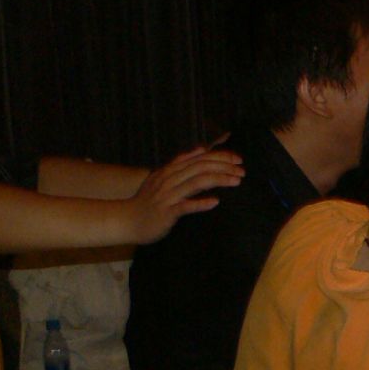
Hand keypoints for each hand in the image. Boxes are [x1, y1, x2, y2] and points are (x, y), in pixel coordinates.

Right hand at [125, 144, 244, 242]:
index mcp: (170, 170)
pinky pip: (185, 206)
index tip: (238, 159)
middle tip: (242, 171)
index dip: (220, 157)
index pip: (199, 158)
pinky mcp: (166, 212)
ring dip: (219, 180)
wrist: (125, 220)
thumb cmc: (148, 201)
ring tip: (236, 181)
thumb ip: (181, 163)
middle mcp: (169, 180)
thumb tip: (201, 149)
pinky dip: (200, 203)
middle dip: (224, 167)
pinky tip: (215, 202)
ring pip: (196, 183)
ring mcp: (167, 196)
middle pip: (200, 167)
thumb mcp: (162, 177)